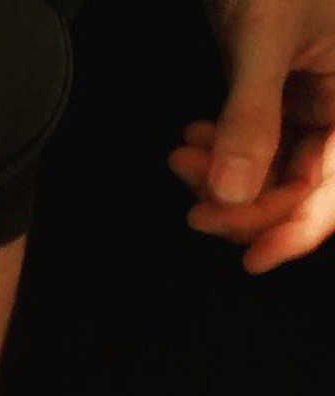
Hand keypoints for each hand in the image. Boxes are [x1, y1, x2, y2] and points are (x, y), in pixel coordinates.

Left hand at [168, 0, 334, 272]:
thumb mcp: (265, 36)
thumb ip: (251, 116)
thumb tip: (231, 194)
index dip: (298, 229)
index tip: (252, 260)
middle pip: (299, 190)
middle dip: (243, 206)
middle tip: (194, 209)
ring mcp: (310, 103)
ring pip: (268, 174)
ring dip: (222, 181)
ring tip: (183, 158)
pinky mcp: (276, 97)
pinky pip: (250, 149)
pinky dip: (218, 155)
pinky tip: (192, 142)